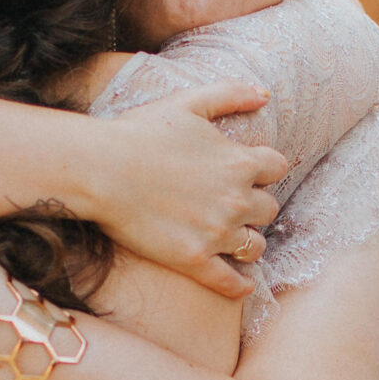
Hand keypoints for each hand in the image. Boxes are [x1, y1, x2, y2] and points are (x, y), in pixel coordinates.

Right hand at [87, 84, 288, 298]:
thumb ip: (230, 95)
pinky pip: (229, 281)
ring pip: (255, 246)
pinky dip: (240, 285)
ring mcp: (216, 233)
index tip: (250, 173)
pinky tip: (243, 285)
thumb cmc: (140, 132)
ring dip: (249, 242)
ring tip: (236, 241)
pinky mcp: (194, 260)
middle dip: (255, 205)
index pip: (277, 168)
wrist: (101, 169)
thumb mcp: (188, 102)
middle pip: (269, 209)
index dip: (264, 169)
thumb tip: (265, 94)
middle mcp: (235, 200)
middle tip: (236, 206)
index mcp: (239, 162)